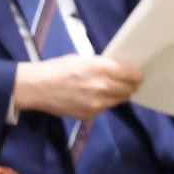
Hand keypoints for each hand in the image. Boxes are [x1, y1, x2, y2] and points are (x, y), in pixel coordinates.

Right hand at [13, 56, 142, 118]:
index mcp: (100, 67)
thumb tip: (120, 70)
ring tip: (115, 88)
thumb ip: (103, 65)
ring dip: (121, 94)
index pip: (131, 74)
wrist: (35, 87)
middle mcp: (101, 86)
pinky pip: (106, 107)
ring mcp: (96, 103)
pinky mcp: (89, 114)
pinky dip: (107, 102)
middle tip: (130, 82)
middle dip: (131, 85)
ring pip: (120, 100)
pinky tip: (100, 96)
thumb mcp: (84, 59)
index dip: (137, 74)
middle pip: (129, 88)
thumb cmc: (58, 68)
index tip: (138, 74)